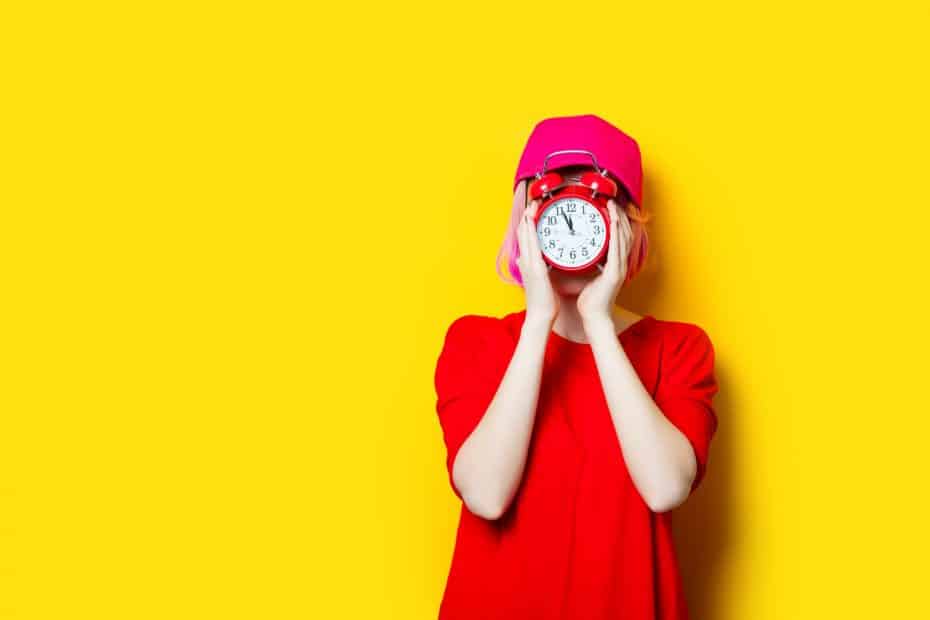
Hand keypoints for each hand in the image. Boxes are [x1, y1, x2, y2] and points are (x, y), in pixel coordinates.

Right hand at [516, 199, 559, 324]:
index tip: (533, 211)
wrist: (540, 316)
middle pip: (523, 233)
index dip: (527, 223)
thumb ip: (534, 270)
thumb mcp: (538, 282)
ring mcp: (529, 264)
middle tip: (533, 201)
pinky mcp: (535, 267)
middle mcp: (525, 262)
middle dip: (527, 216)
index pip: (525, 239)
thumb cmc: (543, 302)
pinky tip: (533, 221)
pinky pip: (532, 244)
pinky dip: (531, 231)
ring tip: (533, 205)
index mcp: (528, 264)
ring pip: (525, 236)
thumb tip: (529, 262)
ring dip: (528, 219)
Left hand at [577, 199, 631, 323]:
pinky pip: (617, 248)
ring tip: (613, 205)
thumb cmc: (590, 300)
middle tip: (613, 201)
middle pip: (625, 234)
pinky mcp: (614, 273)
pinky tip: (613, 221)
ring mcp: (619, 268)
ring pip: (623, 238)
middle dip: (620, 216)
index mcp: (614, 264)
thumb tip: (578, 252)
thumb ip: (588, 263)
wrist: (593, 317)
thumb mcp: (589, 276)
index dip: (618, 221)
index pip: (620, 237)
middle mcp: (620, 264)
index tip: (612, 208)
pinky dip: (616, 233)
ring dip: (618, 220)